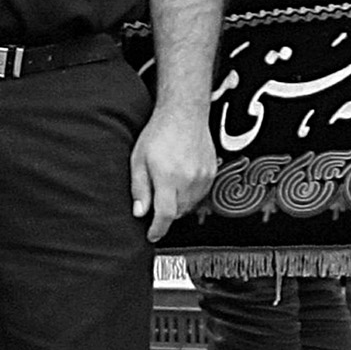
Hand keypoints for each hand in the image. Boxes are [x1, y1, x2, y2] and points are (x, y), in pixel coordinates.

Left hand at [128, 105, 216, 241]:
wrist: (184, 114)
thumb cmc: (159, 133)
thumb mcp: (139, 160)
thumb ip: (139, 189)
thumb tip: (140, 212)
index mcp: (168, 177)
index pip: (165, 215)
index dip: (157, 230)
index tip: (152, 236)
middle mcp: (188, 180)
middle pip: (177, 213)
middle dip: (165, 212)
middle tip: (155, 199)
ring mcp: (203, 177)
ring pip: (189, 205)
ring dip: (177, 204)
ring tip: (167, 184)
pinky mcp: (211, 174)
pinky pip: (200, 195)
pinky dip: (189, 195)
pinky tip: (180, 179)